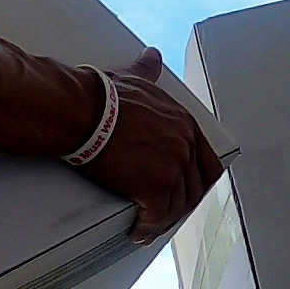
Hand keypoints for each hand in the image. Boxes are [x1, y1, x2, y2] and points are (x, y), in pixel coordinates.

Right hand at [74, 48, 225, 244]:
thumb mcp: (135, 79)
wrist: (84, 112)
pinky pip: (157, 215)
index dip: (195, 181)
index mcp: (184, 123)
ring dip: (164, 220)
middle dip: (182, 205)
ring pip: (177, 205)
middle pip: (196, 186)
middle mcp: (186, 144)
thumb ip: (147, 70)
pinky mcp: (154, 186)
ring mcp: (173, 166)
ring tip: (148, 228)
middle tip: (164, 215)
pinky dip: (149, 227)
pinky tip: (139, 232)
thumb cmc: (103, 96)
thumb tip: (151, 57)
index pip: (205, 160)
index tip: (182, 192)